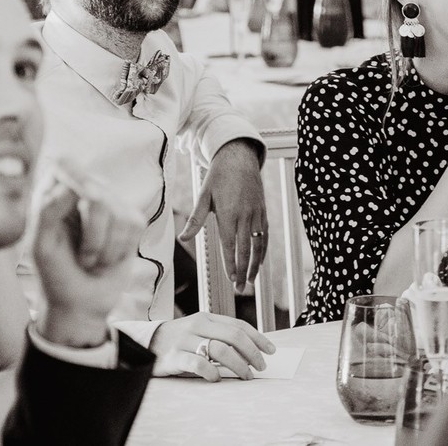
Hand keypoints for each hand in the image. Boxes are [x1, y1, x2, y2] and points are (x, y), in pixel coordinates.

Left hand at [32, 159, 144, 347]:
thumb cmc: (55, 274)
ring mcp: (110, 205)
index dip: (74, 179)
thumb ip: (48, 211)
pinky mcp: (131, 221)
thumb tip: (72, 186)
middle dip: (92, 236)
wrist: (81, 303)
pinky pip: (135, 225)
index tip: (76, 201)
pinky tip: (108, 259)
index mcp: (54, 194)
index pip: (66, 165)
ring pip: (119, 214)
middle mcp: (83, 193)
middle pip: (98, 196)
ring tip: (92, 261)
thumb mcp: (41, 246)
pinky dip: (121, 250)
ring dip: (106, 249)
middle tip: (83, 257)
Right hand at [149, 312, 275, 380]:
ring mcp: (185, 340)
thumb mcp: (199, 331)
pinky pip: (198, 363)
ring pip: (220, 350)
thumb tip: (250, 352)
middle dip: (252, 352)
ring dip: (238, 365)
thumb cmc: (179, 340)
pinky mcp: (173, 356)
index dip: (258, 338)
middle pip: (233, 336)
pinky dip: (211, 372)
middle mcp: (197, 325)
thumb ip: (219, 336)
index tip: (271, 350)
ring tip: (245, 376)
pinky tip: (216, 378)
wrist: (144, 343)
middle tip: (260, 366)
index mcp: (206, 317)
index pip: (238, 325)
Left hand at [179, 139, 266, 291]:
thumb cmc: (218, 177)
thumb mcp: (203, 196)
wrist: (239, 158)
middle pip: (245, 250)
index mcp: (228, 214)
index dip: (231, 265)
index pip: (230, 246)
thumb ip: (195, 220)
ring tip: (251, 281)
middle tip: (240, 289)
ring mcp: (256, 214)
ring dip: (255, 264)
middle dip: (243, 271)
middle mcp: (244, 216)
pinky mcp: (263, 211)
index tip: (231, 280)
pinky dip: (263, 250)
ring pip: (258, 245)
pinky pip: (265, 235)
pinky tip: (260, 262)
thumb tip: (182, 238)